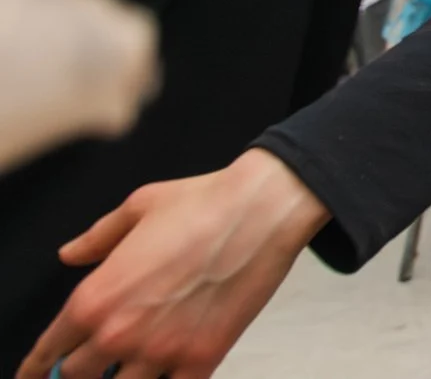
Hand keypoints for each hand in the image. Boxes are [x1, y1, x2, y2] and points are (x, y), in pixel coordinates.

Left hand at [18, 147, 328, 378]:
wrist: (263, 208)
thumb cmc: (203, 201)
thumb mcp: (138, 207)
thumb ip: (97, 238)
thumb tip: (69, 254)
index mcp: (95, 297)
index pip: (47, 352)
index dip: (36, 368)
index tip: (35, 374)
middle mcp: (120, 332)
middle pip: (77, 378)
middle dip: (79, 372)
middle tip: (91, 364)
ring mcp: (162, 351)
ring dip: (121, 378)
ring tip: (130, 366)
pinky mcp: (202, 358)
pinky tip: (166, 373)